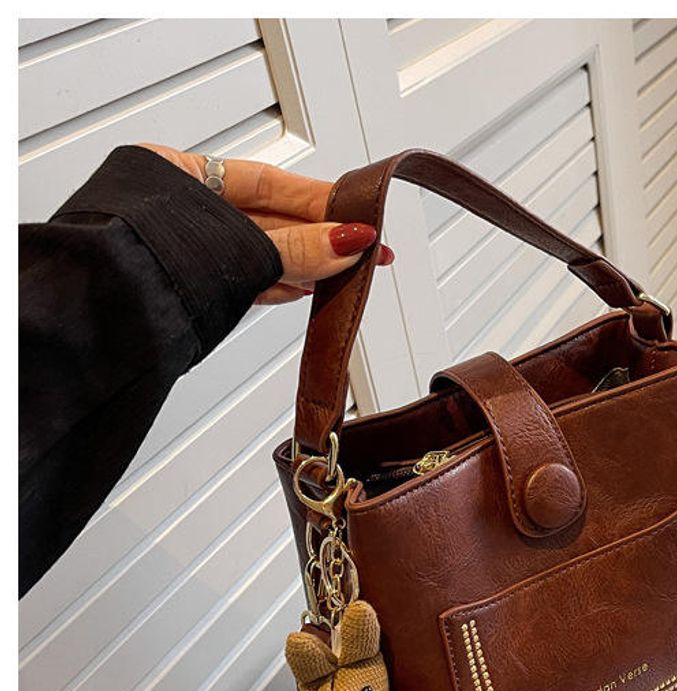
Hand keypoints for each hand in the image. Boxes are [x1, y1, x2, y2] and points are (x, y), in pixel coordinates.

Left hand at [137, 144, 393, 304]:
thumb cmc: (139, 266)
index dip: (319, 202)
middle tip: (365, 248)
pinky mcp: (190, 290)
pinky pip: (245, 280)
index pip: (266, 182)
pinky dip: (278, 284)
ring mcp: (184, 251)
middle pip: (268, 219)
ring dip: (306, 264)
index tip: (358, 217)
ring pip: (259, 253)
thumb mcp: (237, 248)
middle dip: (319, 236)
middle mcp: (179, 209)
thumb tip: (347, 240)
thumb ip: (296, 248)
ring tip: (346, 270)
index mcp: (175, 173)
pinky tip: (307, 289)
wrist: (102, 322)